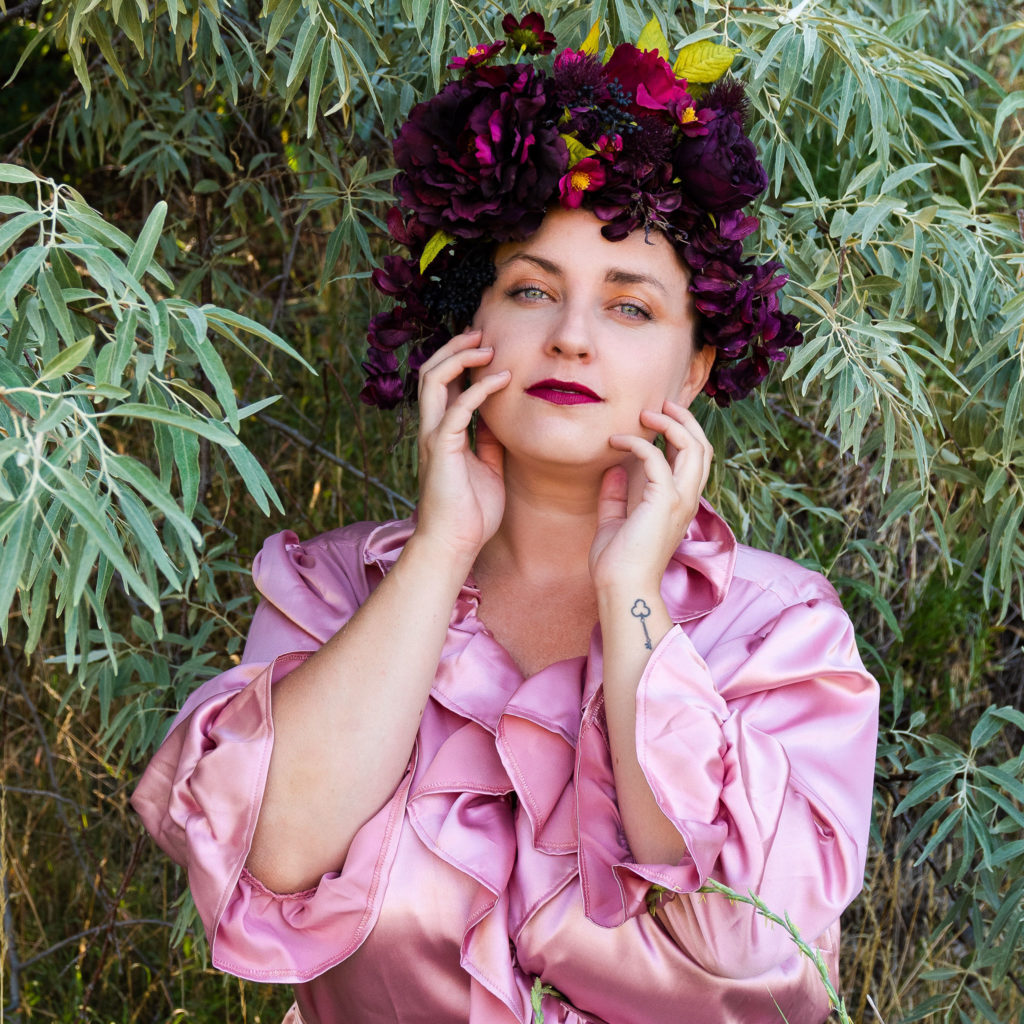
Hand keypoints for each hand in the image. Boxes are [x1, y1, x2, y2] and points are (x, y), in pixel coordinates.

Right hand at [413, 329, 509, 564]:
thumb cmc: (471, 514)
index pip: (443, 385)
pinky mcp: (442, 449)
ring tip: (486, 345)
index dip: (459, 361)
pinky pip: (457, 408)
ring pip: (433, 380)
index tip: (484, 344)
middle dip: (453, 348)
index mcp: (442, 434)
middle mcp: (432, 430)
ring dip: (459, 358)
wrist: (455, 545)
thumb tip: (499, 422)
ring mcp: (433, 438)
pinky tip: (502, 379)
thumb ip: (488, 443)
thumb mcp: (488, 469)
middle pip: (430, 373)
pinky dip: (480, 389)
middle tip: (480, 332)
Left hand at [589, 400, 712, 593]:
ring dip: (671, 423)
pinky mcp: (664, 502)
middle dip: (685, 419)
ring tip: (646, 413)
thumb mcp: (614, 522)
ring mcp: (680, 501)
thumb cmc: (617, 563)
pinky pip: (657, 459)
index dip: (682, 433)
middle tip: (660, 404)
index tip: (657, 417)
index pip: (694, 460)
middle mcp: (687, 500)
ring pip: (694, 447)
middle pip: (703, 447)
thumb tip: (612, 470)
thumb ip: (616, 496)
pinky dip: (637, 443)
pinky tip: (616, 441)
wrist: (620, 588)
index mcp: (679, 504)